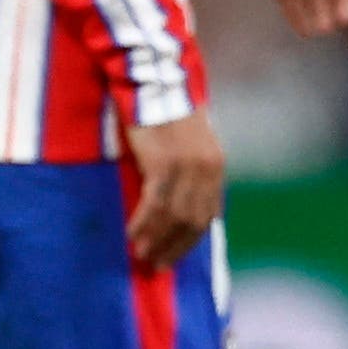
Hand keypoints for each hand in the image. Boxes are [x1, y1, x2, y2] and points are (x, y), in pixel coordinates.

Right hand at [121, 108, 226, 270]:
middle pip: (193, 221)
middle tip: (156, 264)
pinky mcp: (164, 164)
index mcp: (215, 166)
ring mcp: (187, 168)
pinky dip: (144, 223)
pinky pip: (155, 204)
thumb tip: (176, 203)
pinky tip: (131, 233)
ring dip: (156, 240)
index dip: (190, 240)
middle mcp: (206, 170)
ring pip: (174, 217)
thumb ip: (189, 170)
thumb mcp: (188, 142)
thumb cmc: (164, 111)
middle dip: (174, 247)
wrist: (154, 83)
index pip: (208, 214)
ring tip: (141, 254)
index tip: (173, 256)